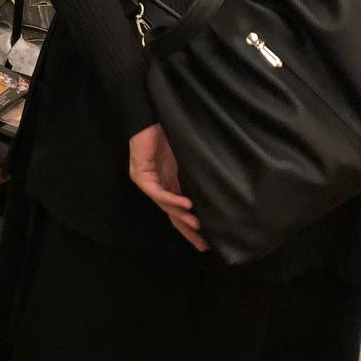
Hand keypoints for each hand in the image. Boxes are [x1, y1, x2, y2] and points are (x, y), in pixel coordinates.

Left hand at [129, 124, 208, 251]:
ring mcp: (147, 180)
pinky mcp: (140, 174)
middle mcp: (157, 184)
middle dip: (187, 230)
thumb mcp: (187, 157)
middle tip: (203, 245)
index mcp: (168, 181)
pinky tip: (186, 205)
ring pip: (165, 205)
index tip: (207, 239)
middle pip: (172, 213)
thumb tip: (220, 186)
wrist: (152, 115)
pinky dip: (172, 198)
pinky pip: (157, 191)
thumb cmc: (170, 131)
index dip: (192, 224)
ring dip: (181, 216)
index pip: (180, 208)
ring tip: (197, 226)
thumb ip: (196, 172)